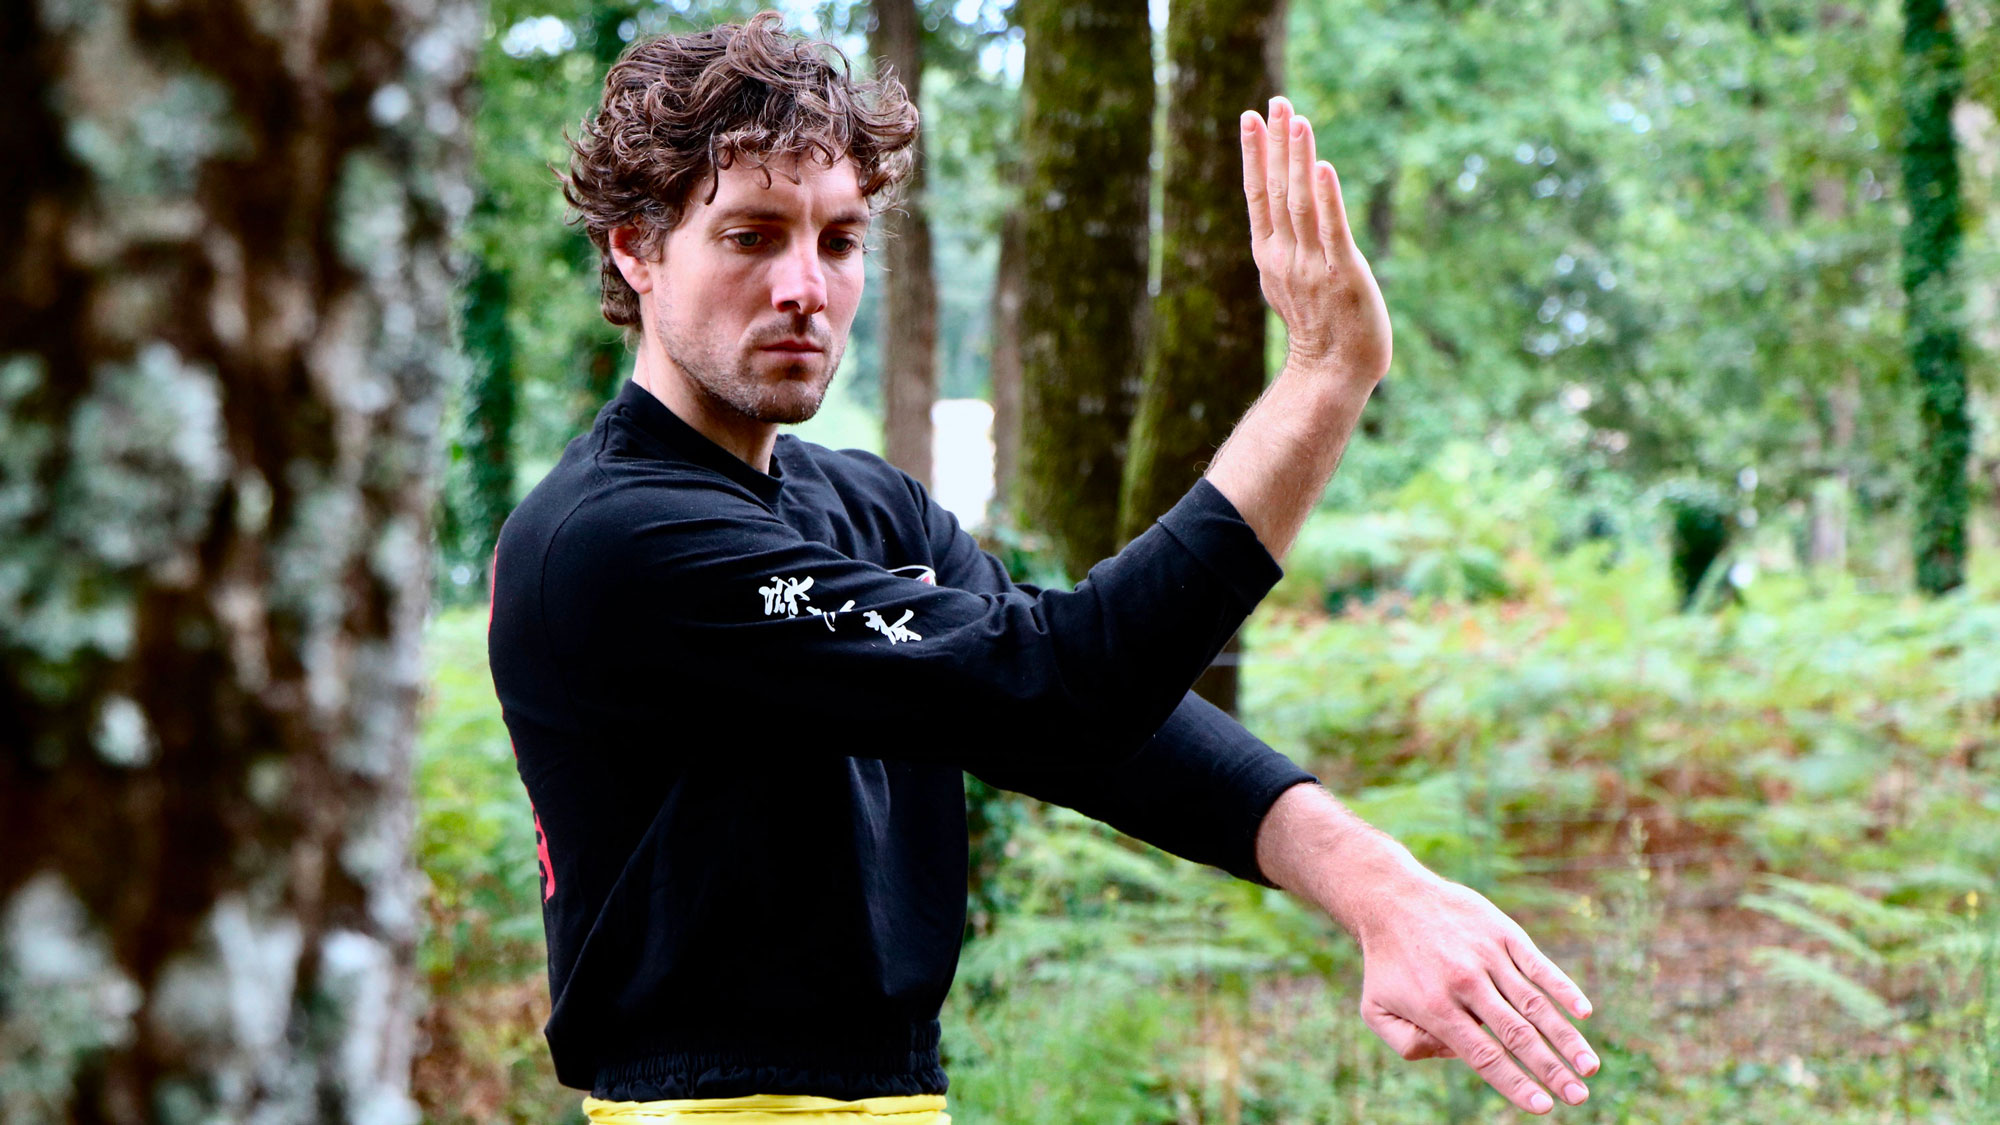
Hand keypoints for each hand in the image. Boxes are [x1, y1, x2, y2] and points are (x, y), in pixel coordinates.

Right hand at [1240, 96, 1391, 381]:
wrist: (1332, 374)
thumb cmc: (1318, 332)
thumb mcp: (1290, 284)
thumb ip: (1286, 249)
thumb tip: (1281, 221)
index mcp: (1269, 256)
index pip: (1258, 195)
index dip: (1254, 155)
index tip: (1250, 117)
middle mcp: (1285, 256)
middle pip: (1277, 190)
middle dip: (1276, 143)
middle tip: (1275, 101)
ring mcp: (1311, 265)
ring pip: (1301, 202)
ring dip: (1298, 158)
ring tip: (1298, 120)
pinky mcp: (1342, 274)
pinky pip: (1332, 230)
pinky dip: (1327, 197)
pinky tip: (1324, 167)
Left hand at [1351, 870, 1599, 1114]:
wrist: (1390, 898)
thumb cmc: (1385, 963)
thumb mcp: (1375, 1011)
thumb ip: (1408, 1045)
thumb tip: (1454, 1056)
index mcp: (1437, 1008)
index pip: (1484, 1055)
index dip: (1515, 1084)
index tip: (1543, 1107)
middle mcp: (1466, 983)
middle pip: (1517, 1035)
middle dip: (1552, 1070)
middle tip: (1578, 1097)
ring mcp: (1487, 956)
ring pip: (1535, 1003)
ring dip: (1566, 1038)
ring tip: (1590, 1068)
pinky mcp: (1502, 933)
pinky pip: (1538, 965)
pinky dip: (1563, 989)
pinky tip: (1584, 1013)